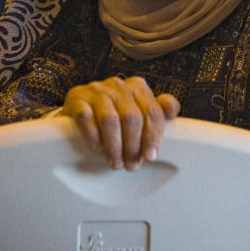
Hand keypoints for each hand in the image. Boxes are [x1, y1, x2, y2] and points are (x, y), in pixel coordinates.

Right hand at [61, 76, 180, 170]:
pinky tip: (97, 149)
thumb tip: (173, 110)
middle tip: (131, 165)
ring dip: (114, 146)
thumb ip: (156, 110)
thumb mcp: (138, 110)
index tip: (150, 157)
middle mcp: (118, 85)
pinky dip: (93, 136)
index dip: (153, 136)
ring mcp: (96, 90)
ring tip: (116, 163)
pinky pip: (86, 117)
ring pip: (110, 120)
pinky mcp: (76, 98)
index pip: (152, 111)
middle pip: (132, 118)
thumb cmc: (115, 112)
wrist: (79, 108)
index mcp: (137, 87)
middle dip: (133, 146)